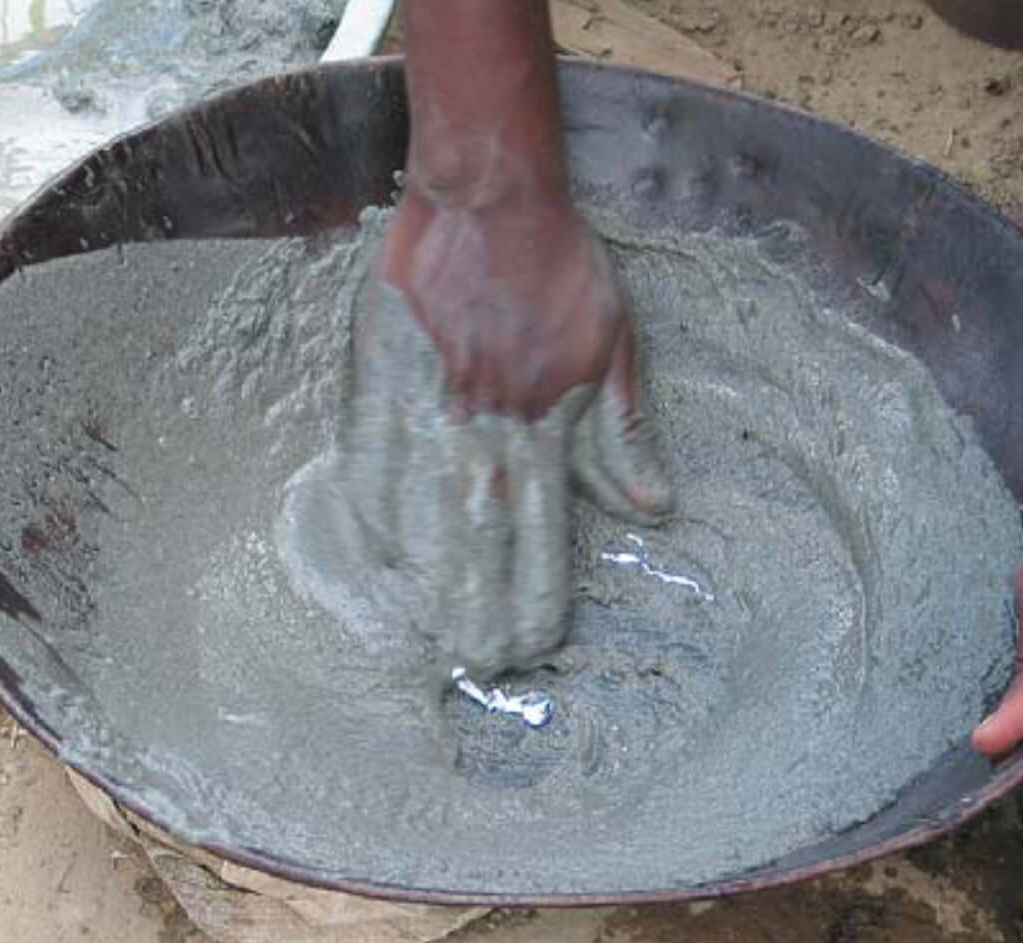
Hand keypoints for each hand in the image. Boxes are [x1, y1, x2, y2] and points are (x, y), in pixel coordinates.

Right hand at [348, 187, 671, 675]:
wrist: (492, 197)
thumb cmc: (563, 269)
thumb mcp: (616, 347)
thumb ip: (624, 436)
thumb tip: (654, 511)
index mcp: (549, 428)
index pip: (543, 536)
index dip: (535, 595)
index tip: (533, 647)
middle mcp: (488, 430)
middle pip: (481, 541)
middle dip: (477, 609)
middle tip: (473, 666)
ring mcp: (429, 407)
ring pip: (424, 511)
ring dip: (425, 578)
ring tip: (423, 634)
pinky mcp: (381, 378)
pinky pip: (368, 456)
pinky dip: (370, 507)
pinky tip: (372, 551)